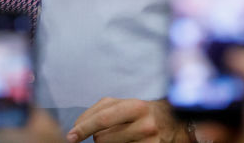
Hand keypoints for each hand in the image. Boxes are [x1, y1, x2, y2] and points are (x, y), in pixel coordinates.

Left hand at [66, 98, 191, 142]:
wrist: (173, 123)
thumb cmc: (140, 112)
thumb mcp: (124, 103)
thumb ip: (99, 110)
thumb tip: (77, 128)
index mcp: (136, 106)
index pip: (103, 118)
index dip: (83, 128)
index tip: (70, 136)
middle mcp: (144, 125)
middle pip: (103, 138)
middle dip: (98, 137)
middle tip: (109, 133)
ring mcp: (149, 142)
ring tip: (120, 138)